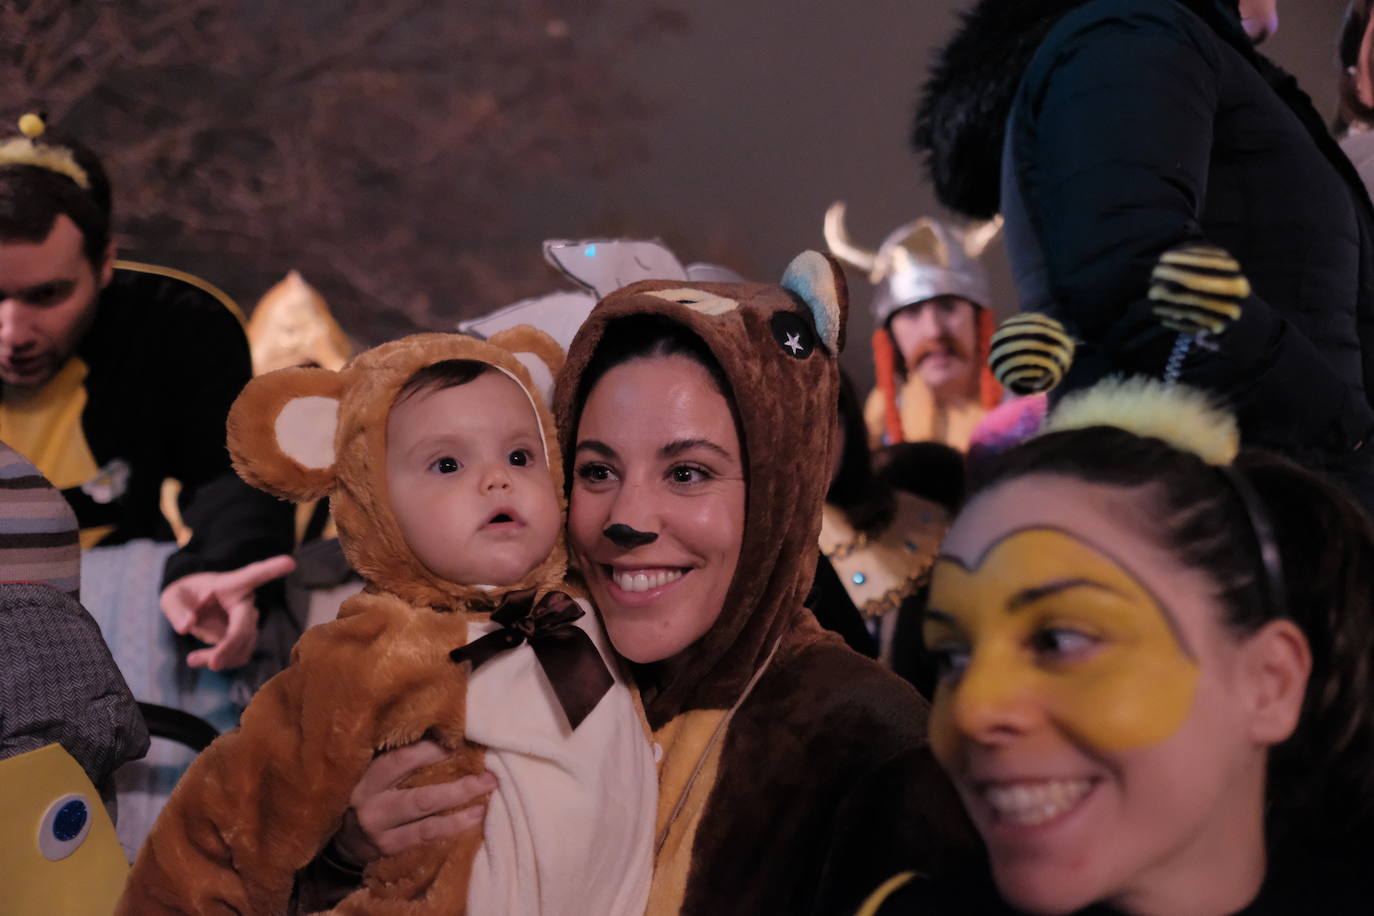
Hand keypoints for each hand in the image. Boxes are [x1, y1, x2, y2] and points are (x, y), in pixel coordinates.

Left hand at [160, 554, 296, 670]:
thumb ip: (177, 610)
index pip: (254, 575)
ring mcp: (247, 622)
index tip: (290, 562)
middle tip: (212, 664)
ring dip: (223, 657)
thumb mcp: (172, 597)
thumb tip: (187, 627)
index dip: (272, 569)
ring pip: (244, 645)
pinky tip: (205, 660)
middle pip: (245, 627)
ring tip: (193, 659)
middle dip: (229, 646)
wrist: (193, 607)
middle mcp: (245, 603)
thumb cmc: (185, 596)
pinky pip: (240, 654)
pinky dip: (225, 661)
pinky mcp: (244, 638)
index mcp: (231, 585)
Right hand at [332, 740, 495, 866]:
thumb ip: (399, 758)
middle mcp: (373, 807)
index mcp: (369, 778)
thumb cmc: (368, 793)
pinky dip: (448, 834)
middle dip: (459, 789)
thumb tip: (443, 735)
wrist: (343, 838)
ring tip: (483, 807)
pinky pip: (424, 843)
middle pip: (421, 798)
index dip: (432, 751)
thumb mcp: (373, 772)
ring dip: (458, 817)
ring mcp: (381, 834)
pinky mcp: (389, 852)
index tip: (462, 743)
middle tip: (489, 778)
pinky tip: (469, 826)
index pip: (401, 760)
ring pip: (426, 826)